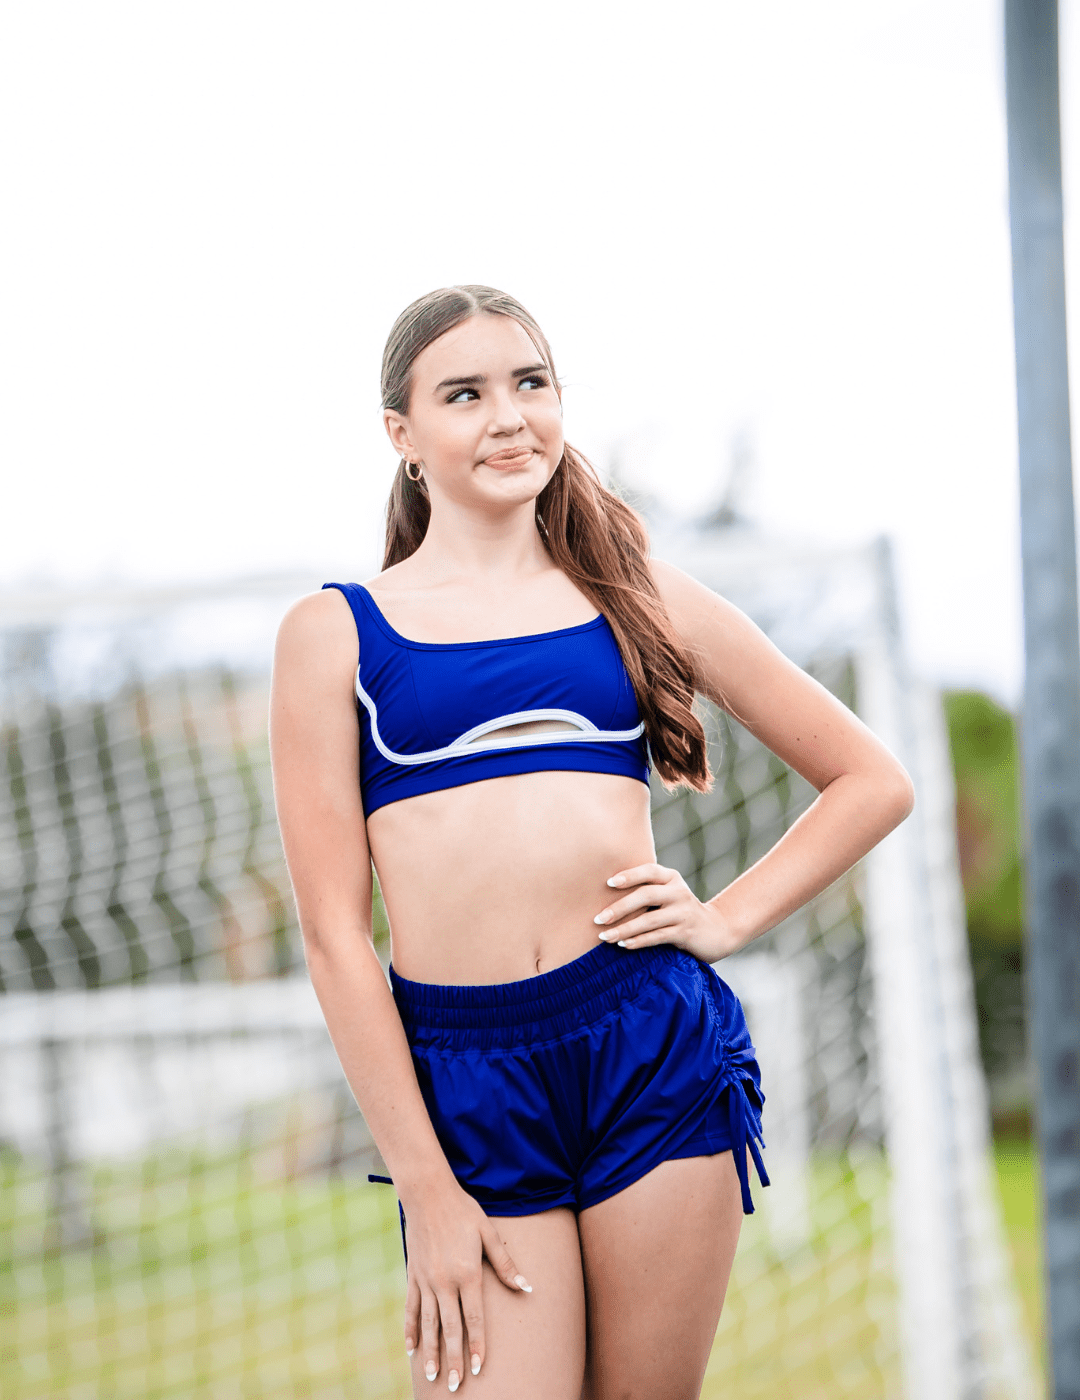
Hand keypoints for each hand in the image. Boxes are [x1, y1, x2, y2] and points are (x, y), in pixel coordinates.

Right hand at [403, 1180, 530, 1389]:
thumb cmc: (463, 1211)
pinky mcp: (412, 1274)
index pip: (474, 1318)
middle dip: (454, 1358)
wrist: (428, 1194)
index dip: (477, 1345)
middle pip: (450, 1328)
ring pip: (428, 1324)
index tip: (478, 1368)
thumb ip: (506, 1263)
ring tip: (433, 1375)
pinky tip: (410, 1348)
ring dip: (431, 1351)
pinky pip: (410, 1307)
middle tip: (456, 1385)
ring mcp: (425, 1280)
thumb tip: (527, 1287)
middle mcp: (444, 1282)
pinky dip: (410, 1329)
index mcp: (467, 1273)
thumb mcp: (488, 1233)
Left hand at [593, 862, 738, 963]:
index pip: (649, 871)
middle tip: (598, 919)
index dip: (629, 875)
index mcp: (672, 878)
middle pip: (646, 895)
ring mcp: (683, 913)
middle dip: (619, 908)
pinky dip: (639, 941)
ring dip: (624, 929)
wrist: (717, 930)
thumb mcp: (669, 894)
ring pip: (649, 920)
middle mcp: (678, 893)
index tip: (608, 883)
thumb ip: (647, 889)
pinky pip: (658, 937)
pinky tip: (624, 945)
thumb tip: (605, 893)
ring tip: (605, 936)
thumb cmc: (680, 910)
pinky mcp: (686, 933)